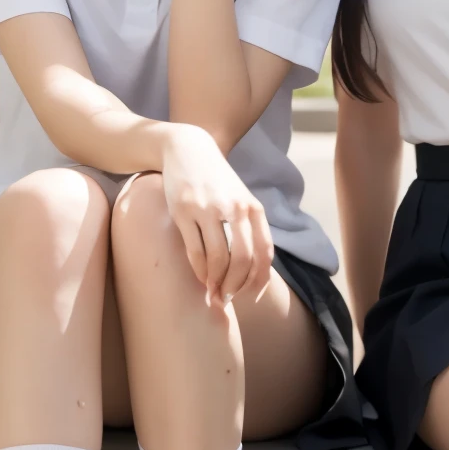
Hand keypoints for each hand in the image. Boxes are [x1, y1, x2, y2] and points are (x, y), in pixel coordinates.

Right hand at [160, 123, 273, 304]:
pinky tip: (201, 277)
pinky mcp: (184, 211)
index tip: (249, 296)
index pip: (264, 254)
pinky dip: (200, 271)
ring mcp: (209, 210)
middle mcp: (235, 209)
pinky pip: (195, 251)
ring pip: (218, 259)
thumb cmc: (217, 182)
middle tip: (226, 299)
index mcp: (254, 209)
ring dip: (216, 283)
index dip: (258, 281)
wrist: (187, 150)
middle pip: (243, 261)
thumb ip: (249, 229)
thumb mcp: (241, 200)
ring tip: (212, 292)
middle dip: (235, 286)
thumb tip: (251, 272)